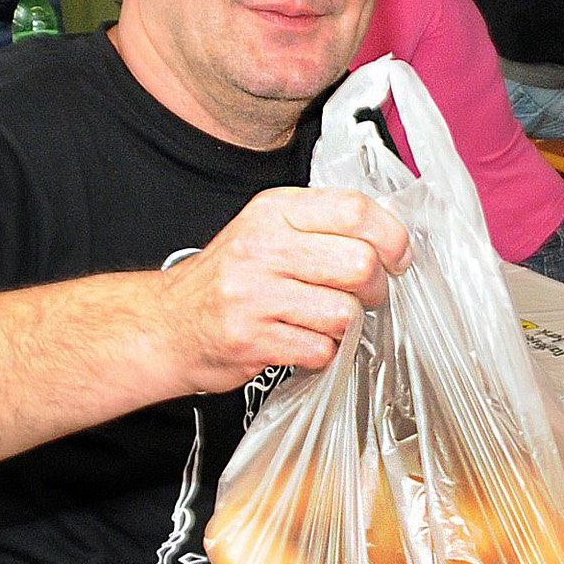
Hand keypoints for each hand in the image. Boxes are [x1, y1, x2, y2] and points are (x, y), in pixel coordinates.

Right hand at [159, 186, 409, 394]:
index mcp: (275, 210)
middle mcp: (263, 246)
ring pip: (344, 312)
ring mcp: (254, 294)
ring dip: (347, 325)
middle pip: (359, 264)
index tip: (398, 258)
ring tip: (327, 321)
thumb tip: (393, 237)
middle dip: (376, 288)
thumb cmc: (230, 277)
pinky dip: (323, 353)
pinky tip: (304, 342)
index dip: (391, 237)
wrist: (166, 324)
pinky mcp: (251, 339)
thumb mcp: (269, 229)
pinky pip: (321, 350)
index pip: (355, 210)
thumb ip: (324, 225)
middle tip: (366, 297)